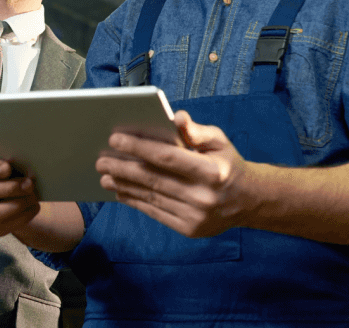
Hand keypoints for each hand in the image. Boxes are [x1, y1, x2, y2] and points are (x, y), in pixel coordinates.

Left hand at [95, 110, 251, 237]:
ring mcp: (196, 216)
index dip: (139, 147)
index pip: (167, 157)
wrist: (248, 201)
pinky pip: (155, 213)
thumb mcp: (219, 141)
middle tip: (100, 160)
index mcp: (212, 171)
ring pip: (151, 197)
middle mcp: (203, 197)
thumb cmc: (227, 163)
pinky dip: (135, 201)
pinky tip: (121, 191)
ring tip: (105, 176)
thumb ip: (197, 130)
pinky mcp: (189, 229)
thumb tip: (176, 117)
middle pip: (154, 179)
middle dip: (123, 168)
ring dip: (124, 185)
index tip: (115, 139)